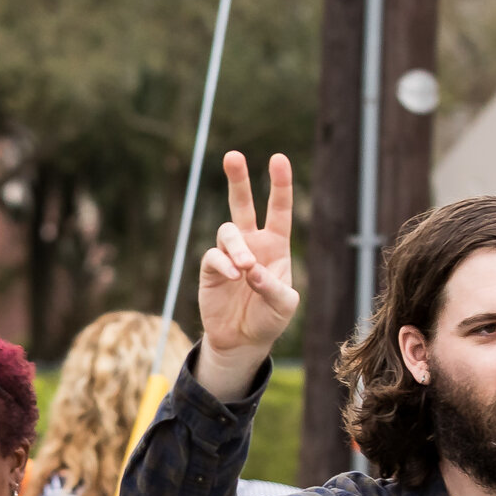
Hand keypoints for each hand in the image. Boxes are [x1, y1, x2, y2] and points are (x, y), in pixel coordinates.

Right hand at [196, 152, 298, 393]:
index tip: (277, 158)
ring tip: (245, 268)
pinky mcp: (211, 269)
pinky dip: (224, 265)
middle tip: (233, 156)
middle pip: (242, 204)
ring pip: (227, 231)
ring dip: (237, 247)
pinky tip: (233, 276)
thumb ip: (273, 287)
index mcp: (276, 245)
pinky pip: (213, 257)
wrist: (243, 340)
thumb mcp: (284, 305)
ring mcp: (229, 254)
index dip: (280, 184)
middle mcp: (252, 243)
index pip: (279, 209)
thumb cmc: (269, 319)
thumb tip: (251, 270)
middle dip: (238, 179)